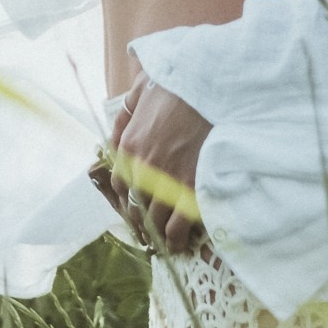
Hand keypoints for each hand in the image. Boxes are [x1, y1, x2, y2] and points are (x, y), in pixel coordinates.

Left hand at [97, 78, 211, 252]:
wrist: (210, 86)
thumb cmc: (177, 84)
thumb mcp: (139, 92)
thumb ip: (126, 116)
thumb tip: (116, 131)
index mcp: (130, 147)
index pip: (118, 185)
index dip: (126, 199)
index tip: (135, 206)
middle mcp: (143, 169)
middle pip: (136, 206)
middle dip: (142, 220)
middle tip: (150, 229)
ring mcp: (167, 182)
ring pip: (155, 220)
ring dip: (158, 234)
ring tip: (166, 242)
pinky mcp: (190, 190)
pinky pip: (177, 225)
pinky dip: (177, 238)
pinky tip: (180, 243)